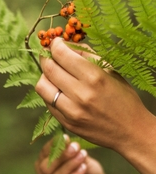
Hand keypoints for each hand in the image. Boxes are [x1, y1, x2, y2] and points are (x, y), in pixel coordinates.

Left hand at [35, 38, 149, 151]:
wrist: (130, 131)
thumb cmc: (124, 99)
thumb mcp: (111, 71)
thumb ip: (88, 56)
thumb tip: (67, 45)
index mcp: (94, 77)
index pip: (62, 55)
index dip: (55, 45)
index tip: (55, 42)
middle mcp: (80, 94)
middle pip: (49, 69)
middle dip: (46, 58)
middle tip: (49, 54)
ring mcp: (71, 111)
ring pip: (42, 87)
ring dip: (44, 76)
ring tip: (53, 74)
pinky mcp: (66, 123)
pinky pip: (48, 103)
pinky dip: (49, 93)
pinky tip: (58, 90)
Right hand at [35, 138, 111, 173]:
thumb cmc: (88, 172)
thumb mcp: (81, 158)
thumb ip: (72, 151)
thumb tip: (65, 140)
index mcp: (44, 166)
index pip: (43, 155)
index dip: (52, 146)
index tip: (66, 138)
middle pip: (44, 168)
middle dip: (59, 157)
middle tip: (74, 147)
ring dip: (69, 166)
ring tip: (82, 156)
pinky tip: (83, 168)